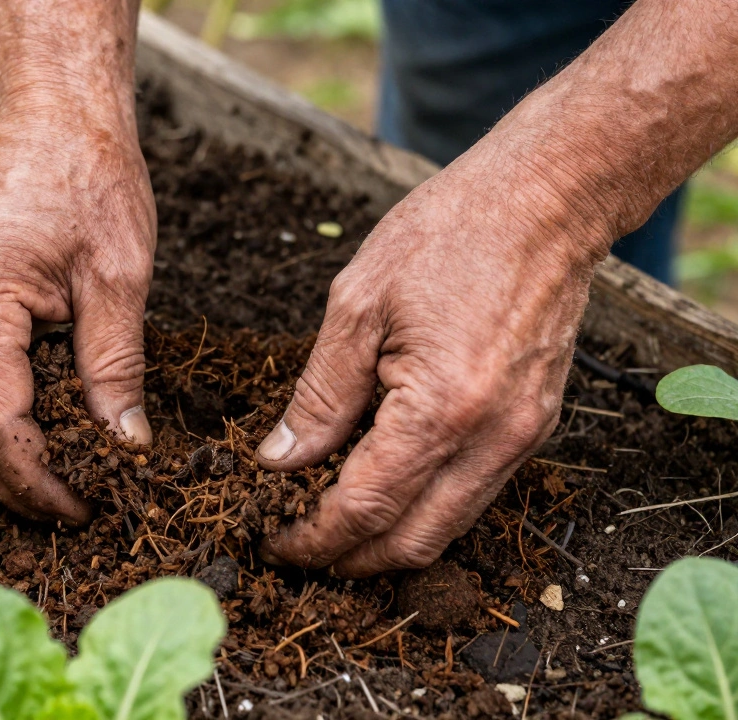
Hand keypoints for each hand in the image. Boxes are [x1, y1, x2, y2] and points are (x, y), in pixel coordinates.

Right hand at [0, 120, 155, 524]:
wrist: (49, 116)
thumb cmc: (87, 176)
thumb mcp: (118, 276)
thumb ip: (116, 368)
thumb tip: (124, 446)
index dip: (38, 482)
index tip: (86, 510)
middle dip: (16, 486)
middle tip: (77, 512)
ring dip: (3, 460)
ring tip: (66, 483)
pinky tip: (43, 436)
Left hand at [255, 145, 607, 576]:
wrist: (546, 200)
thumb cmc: (450, 234)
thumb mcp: (357, 304)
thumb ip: (319, 393)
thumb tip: (281, 457)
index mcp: (442, 409)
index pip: (366, 509)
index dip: (314, 538)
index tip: (274, 542)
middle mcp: (492, 439)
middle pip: (413, 542)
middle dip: (350, 559)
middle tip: (297, 546)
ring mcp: (523, 438)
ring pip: (448, 528)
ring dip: (388, 541)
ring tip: (332, 525)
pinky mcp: (535, 426)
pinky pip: (474, 494)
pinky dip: (424, 508)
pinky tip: (384, 486)